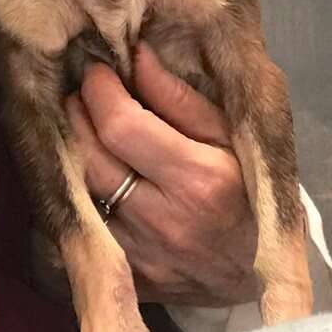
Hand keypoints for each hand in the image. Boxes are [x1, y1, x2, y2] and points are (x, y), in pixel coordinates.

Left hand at [70, 42, 258, 306]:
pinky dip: (80, 190)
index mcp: (198, 178)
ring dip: (75, 148)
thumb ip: (179, 97)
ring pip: (81, 190)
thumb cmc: (246, 189)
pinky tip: (91, 169)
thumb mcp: (229, 135)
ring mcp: (141, 255)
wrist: (257, 271)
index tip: (99, 71)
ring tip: (85, 124)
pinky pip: (86, 223)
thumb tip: (135, 56)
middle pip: (90, 156)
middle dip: (79, 114)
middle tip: (86, 94)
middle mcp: (164, 220)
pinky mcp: (125, 274)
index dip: (100, 91)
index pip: (120, 126)